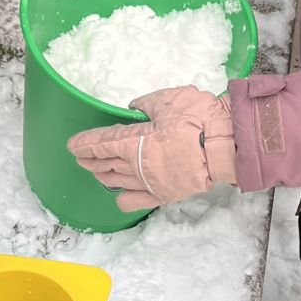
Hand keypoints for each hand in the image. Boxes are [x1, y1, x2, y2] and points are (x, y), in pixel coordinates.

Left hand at [67, 86, 237, 210]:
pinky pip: (135, 201)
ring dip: (103, 175)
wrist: (227, 145)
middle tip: (82, 156)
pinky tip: (121, 194)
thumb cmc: (199, 119)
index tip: (72, 145)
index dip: (84, 144)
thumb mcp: (168, 99)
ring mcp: (149, 183)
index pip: (100, 144)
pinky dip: (124, 198)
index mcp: (134, 142)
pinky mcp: (163, 195)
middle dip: (90, 160)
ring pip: (116, 182)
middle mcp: (136, 166)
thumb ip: (146, 104)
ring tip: (98, 171)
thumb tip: (135, 109)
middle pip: (104, 164)